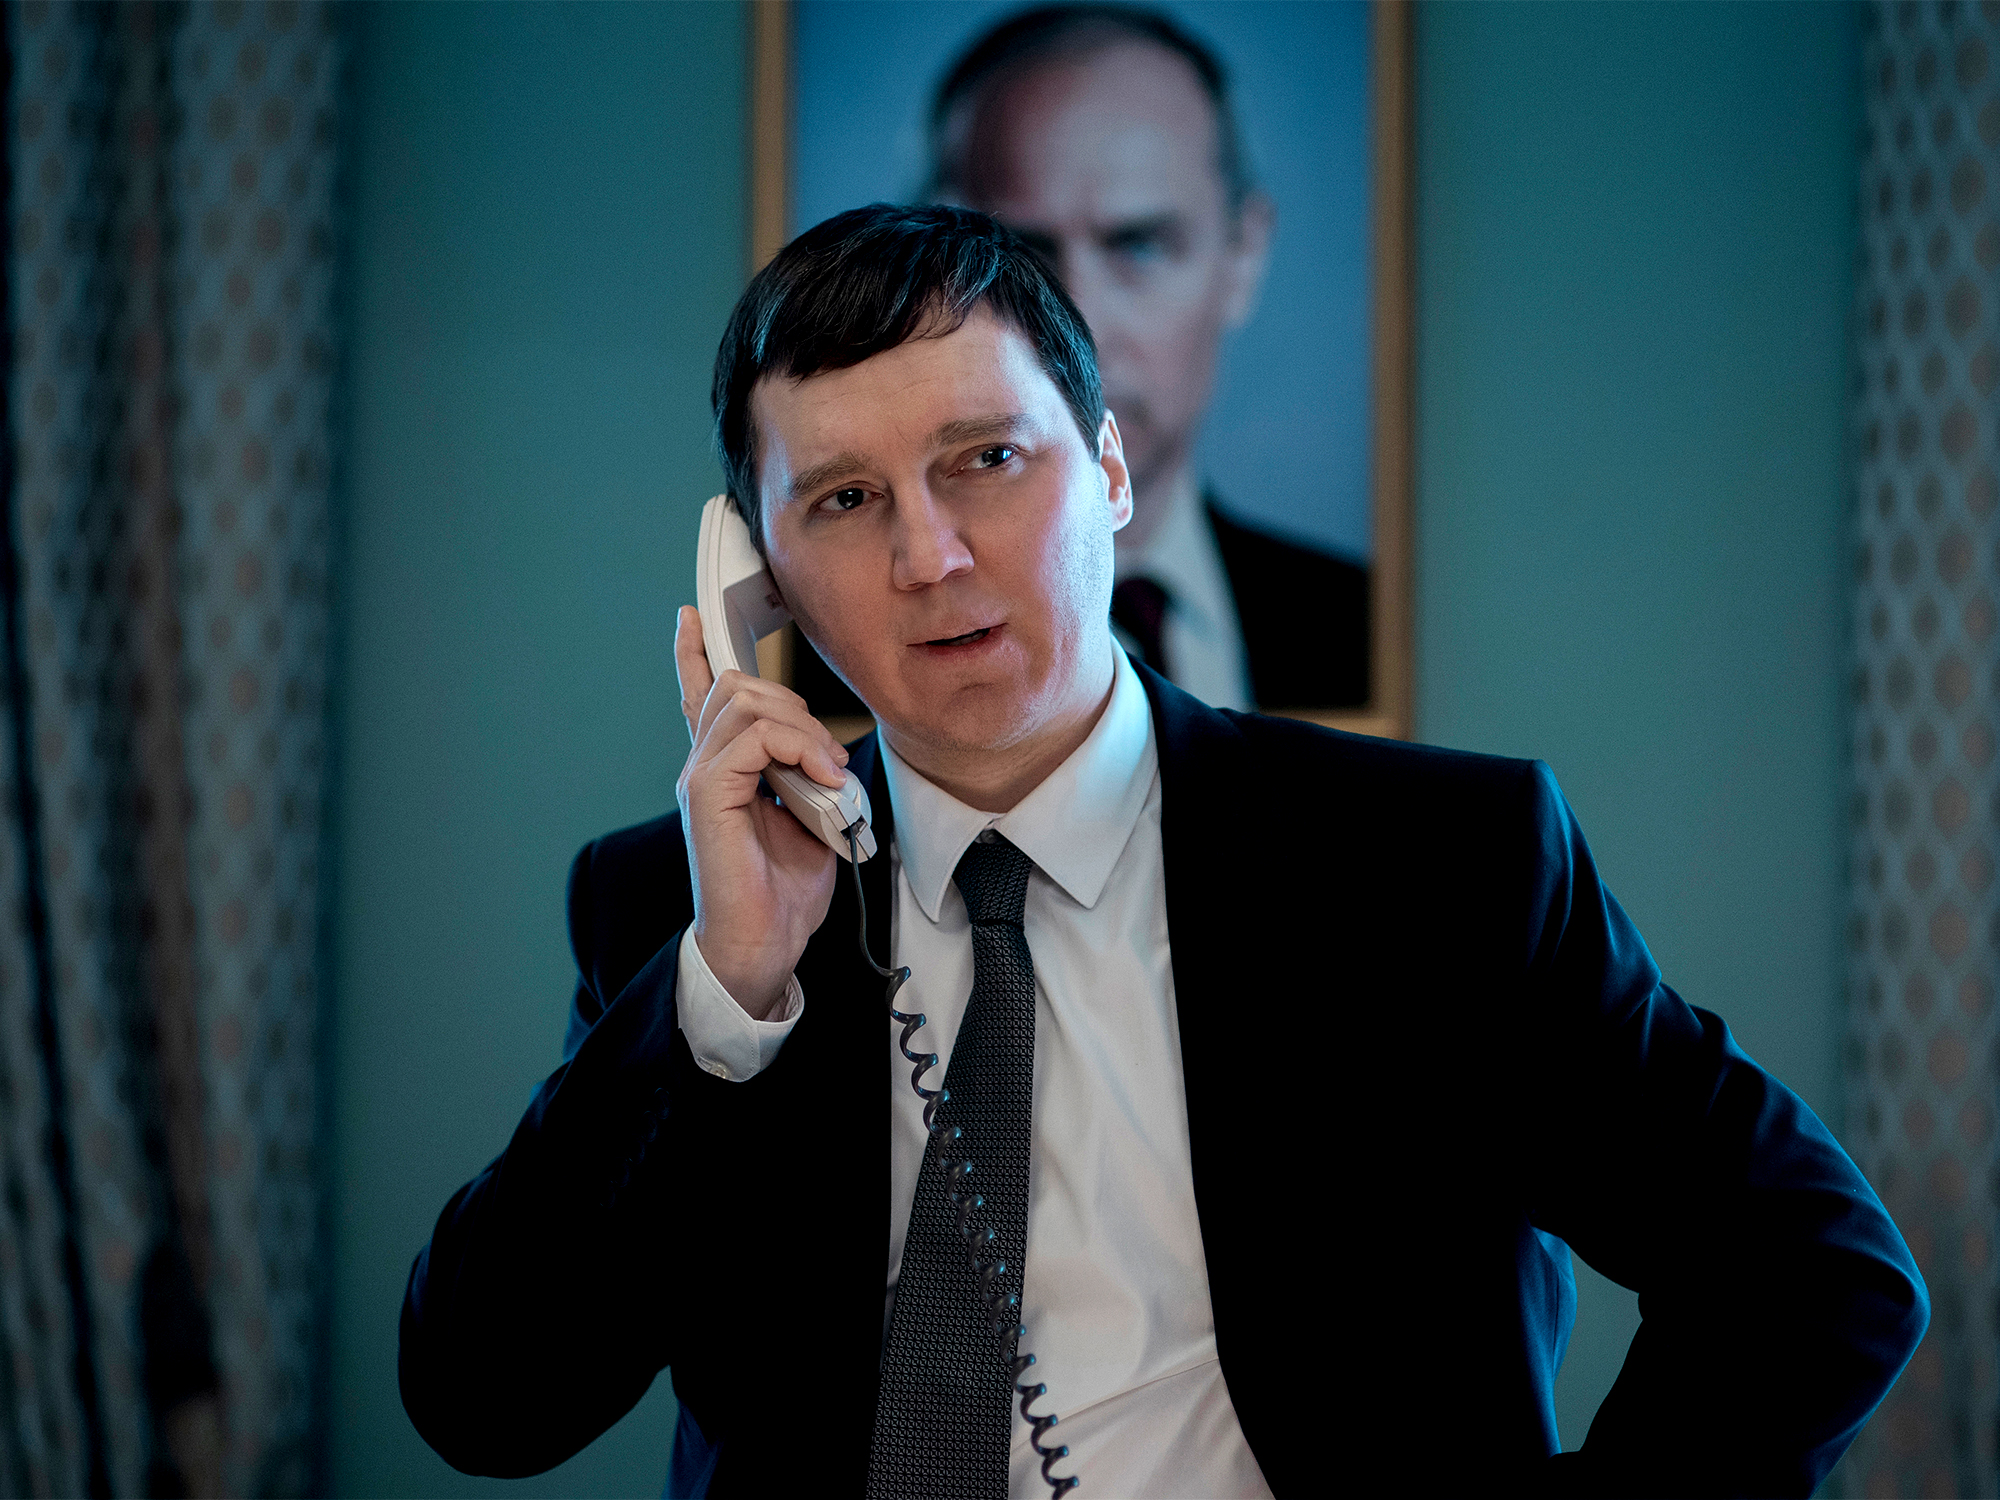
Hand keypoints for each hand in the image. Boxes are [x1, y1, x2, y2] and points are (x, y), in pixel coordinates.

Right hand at [674, 606, 851, 1018]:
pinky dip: (796, 747)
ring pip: (745, 701)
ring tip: (827, 771)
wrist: (763, 944)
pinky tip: (819, 777)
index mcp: (722, 769)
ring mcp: (700, 776)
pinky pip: (750, 736)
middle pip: (736, 685)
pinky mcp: (706, 793)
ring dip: (802, 728)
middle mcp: (702, 765)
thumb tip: (827, 751)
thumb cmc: (783, 892)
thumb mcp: (809, 817)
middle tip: (829, 758)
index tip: (692, 615)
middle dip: (795, 704)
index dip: (695, 652)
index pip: (699, 695)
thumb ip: (807, 775)